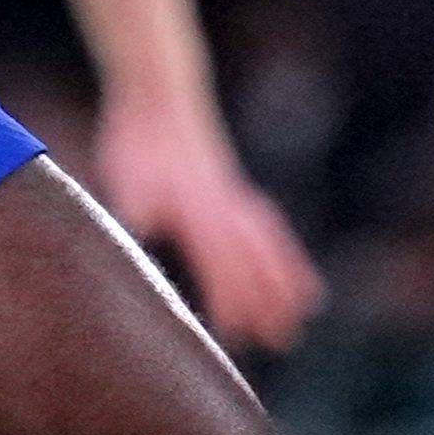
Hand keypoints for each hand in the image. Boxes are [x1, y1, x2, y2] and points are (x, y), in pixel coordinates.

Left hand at [92, 92, 321, 349]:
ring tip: (306, 309)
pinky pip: (267, 226)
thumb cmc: (138, 141)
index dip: (227, 295)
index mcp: (195, 207)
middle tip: (283, 339)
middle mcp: (222, 205)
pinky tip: (289, 264)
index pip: (217, 258)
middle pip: (251, 258)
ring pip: (267, 242)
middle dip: (266, 299)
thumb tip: (138, 222)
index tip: (234, 331)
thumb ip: (137, 199)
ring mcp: (232, 197)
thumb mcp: (127, 171)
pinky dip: (284, 250)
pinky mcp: (232, 192)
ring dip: (286, 277)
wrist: (159, 95)